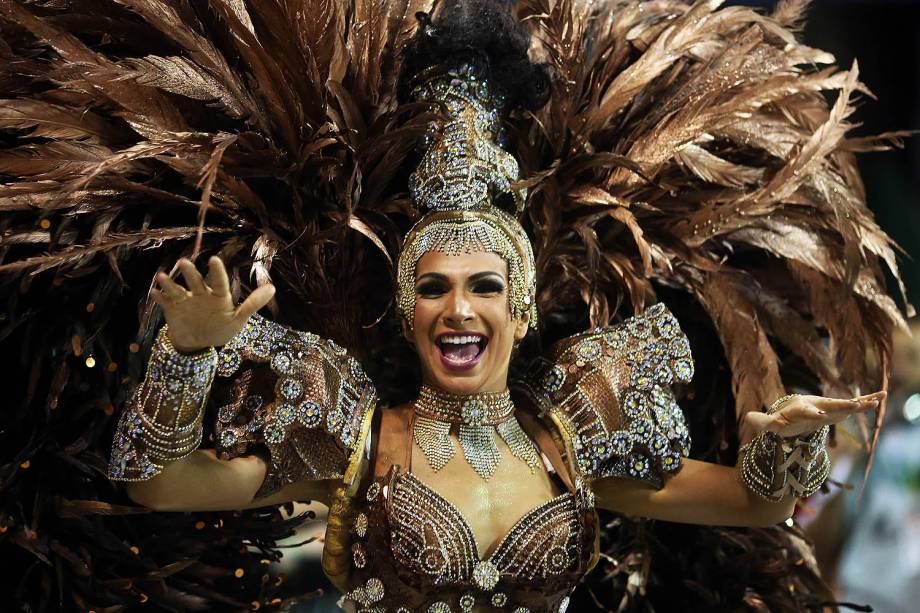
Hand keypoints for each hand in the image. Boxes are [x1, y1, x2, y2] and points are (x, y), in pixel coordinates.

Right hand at [150, 257, 274, 352]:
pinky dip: (159, 297)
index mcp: (218, 295)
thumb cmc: (220, 329)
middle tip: (185, 262)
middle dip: (190, 273)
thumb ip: (252, 304)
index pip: (219, 282)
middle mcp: (200, 293)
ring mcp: (185, 300)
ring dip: (170, 283)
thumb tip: (272, 288)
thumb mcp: (238, 320)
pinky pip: (164, 302)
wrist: (198, 343)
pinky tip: (154, 293)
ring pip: (177, 289)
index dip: (217, 272)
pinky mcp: (172, 308)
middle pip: (195, 281)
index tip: (214, 260)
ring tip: (163, 276)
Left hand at [745, 391, 886, 438]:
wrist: (795, 411)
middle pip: (829, 405)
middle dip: (841, 405)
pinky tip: (880, 398)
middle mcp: (817, 404)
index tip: (818, 415)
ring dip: (860, 401)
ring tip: (877, 398)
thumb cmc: (783, 419)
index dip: (810, 413)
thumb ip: (761, 421)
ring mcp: (829, 407)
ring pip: (845, 403)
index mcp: (800, 408)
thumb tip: (747, 417)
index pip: (805, 411)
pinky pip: (854, 405)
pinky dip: (866, 401)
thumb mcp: (771, 422)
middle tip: (854, 405)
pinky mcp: (838, 410)